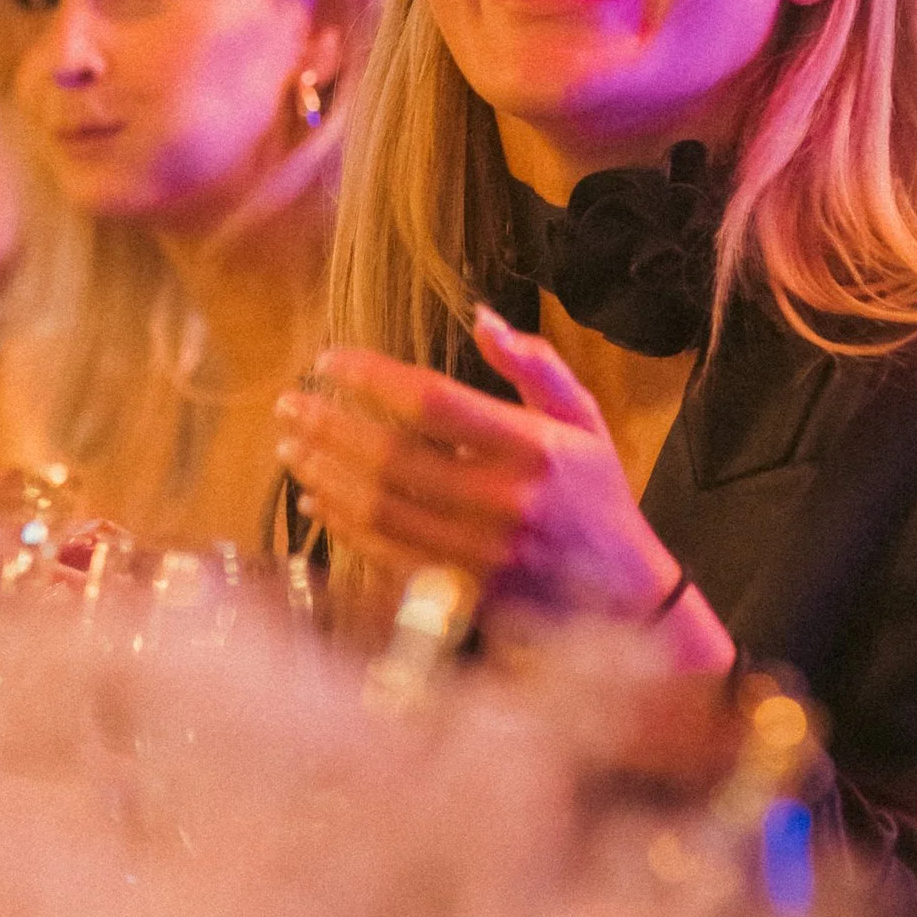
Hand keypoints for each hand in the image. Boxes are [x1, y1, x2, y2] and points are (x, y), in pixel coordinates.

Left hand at [274, 308, 733, 671]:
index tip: (328, 361)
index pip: (433, 402)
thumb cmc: (599, 497)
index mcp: (535, 449)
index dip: (372, 378)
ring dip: (326, 475)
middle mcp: (506, 502)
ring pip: (380, 510)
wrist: (626, 599)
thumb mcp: (583, 420)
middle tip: (290, 404)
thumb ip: (535, 366)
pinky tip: (316, 499)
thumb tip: (481, 318)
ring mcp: (482, 554)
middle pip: (393, 457)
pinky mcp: (464, 594)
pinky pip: (385, 555)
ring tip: (293, 447)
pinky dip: (343, 525)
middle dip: (330, 426)